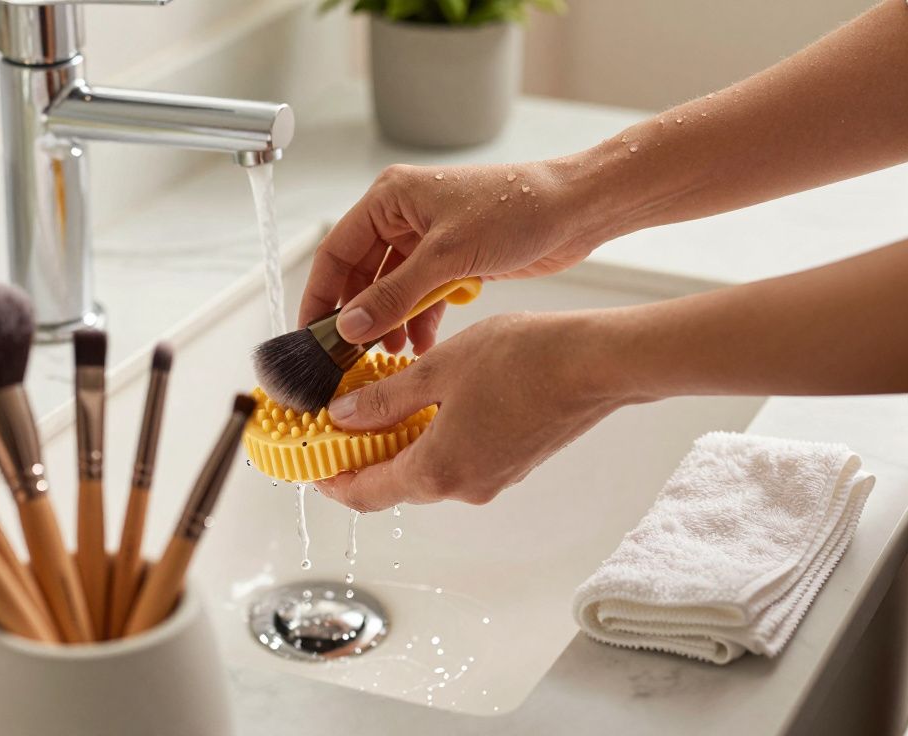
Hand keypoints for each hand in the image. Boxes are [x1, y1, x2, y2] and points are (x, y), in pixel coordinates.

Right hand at [298, 162, 598, 354]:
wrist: (575, 210)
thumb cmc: (517, 208)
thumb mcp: (447, 256)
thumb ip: (394, 295)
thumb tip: (350, 326)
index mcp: (391, 199)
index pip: (336, 251)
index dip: (321, 294)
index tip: (313, 334)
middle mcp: (404, 217)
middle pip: (361, 274)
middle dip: (358, 316)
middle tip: (349, 356)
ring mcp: (428, 240)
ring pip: (391, 290)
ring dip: (389, 323)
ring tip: (390, 355)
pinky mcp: (452, 261)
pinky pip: (420, 297)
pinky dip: (418, 321)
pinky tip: (421, 346)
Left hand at [314, 312, 624, 511]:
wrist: (596, 364)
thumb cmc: (524, 361)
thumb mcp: (436, 370)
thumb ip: (385, 399)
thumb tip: (343, 418)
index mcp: (438, 471)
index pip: (367, 494)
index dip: (332, 482)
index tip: (311, 464)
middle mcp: (465, 487)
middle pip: (396, 484)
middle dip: (363, 457)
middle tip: (339, 423)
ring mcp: (493, 478)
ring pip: (429, 469)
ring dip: (400, 443)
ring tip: (382, 402)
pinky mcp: (513, 462)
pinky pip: (458, 459)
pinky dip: (433, 438)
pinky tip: (429, 401)